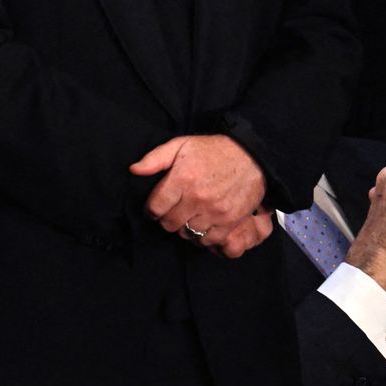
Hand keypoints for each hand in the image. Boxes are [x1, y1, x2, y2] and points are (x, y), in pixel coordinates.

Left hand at [130, 134, 268, 253]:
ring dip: (185, 228)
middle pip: (170, 224)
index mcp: (182, 180)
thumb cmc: (213, 151)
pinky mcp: (231, 221)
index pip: (155, 208)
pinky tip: (203, 225)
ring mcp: (215, 212)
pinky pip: (210, 240)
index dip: (151, 210)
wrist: (251, 157)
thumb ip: (155, 159)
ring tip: (188, 217)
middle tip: (172, 212)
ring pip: (188, 234)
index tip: (155, 208)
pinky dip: (203, 236)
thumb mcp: (180, 145)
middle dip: (167, 220)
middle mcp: (197, 198)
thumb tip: (134, 170)